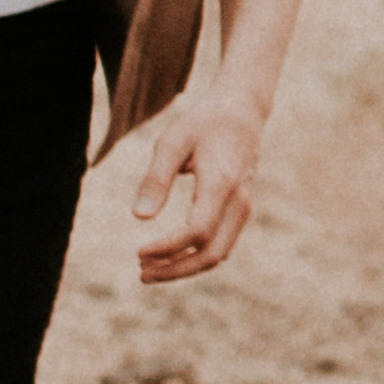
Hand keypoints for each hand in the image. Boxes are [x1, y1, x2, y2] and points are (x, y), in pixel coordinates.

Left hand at [130, 86, 265, 283]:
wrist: (242, 111)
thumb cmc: (202, 123)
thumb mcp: (171, 142)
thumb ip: (155, 180)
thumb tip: (138, 217)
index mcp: (220, 183)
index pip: (196, 232)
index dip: (167, 248)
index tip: (139, 252)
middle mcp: (238, 201)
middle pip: (211, 254)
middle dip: (175, 270)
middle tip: (141, 273)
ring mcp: (244, 207)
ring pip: (219, 254)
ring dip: (186, 268)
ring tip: (150, 269)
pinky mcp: (242, 210)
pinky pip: (223, 244)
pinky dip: (197, 257)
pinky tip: (172, 255)